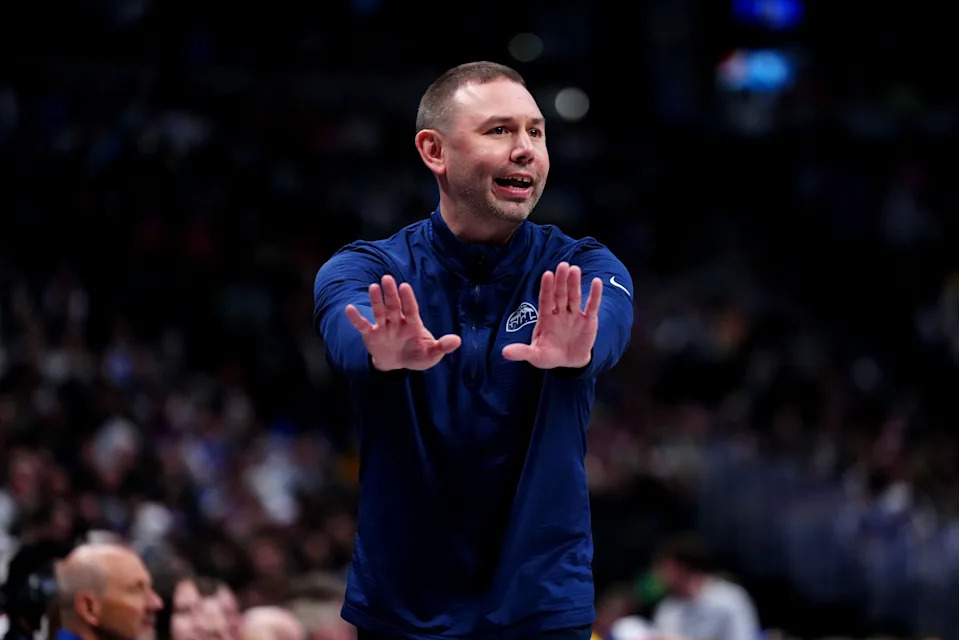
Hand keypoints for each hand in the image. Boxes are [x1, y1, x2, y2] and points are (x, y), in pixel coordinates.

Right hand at [345, 275, 460, 370]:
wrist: (397, 364)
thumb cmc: (416, 355)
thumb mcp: (431, 354)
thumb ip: (442, 347)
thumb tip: (457, 341)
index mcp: (413, 324)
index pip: (411, 309)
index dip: (408, 298)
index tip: (405, 286)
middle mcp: (397, 322)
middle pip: (394, 306)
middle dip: (391, 293)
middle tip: (387, 278)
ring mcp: (384, 327)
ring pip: (380, 312)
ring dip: (376, 301)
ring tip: (373, 287)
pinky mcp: (371, 335)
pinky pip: (363, 326)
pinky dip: (356, 318)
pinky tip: (349, 309)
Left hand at [502, 262, 601, 368]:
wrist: (569, 362)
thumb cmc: (549, 355)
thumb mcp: (535, 355)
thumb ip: (522, 352)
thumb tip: (503, 352)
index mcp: (546, 318)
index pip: (545, 300)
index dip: (546, 288)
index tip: (547, 274)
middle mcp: (559, 313)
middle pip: (560, 294)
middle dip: (561, 281)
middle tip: (562, 265)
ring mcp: (574, 315)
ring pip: (574, 297)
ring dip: (575, 284)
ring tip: (575, 269)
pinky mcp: (588, 320)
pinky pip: (592, 306)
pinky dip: (595, 295)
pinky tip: (597, 282)